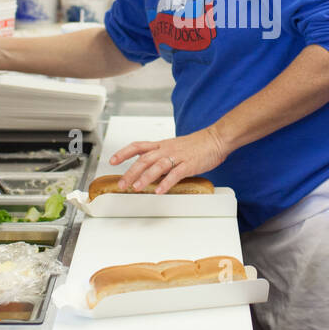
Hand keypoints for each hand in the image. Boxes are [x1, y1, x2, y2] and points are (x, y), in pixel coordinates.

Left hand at [109, 127, 230, 193]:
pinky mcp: (189, 164)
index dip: (123, 153)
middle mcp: (166, 149)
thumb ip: (161, 158)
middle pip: (144, 159)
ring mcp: (177, 156)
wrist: (216, 139)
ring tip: (136, 188)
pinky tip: (159, 191)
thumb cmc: (197, 145)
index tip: (112, 160)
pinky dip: (166, 182)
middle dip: (130, 172)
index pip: (138, 146)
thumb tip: (149, 172)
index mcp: (161, 145)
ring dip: (145, 177)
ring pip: (157, 166)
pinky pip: (175, 174)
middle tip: (122, 184)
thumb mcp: (174, 148)